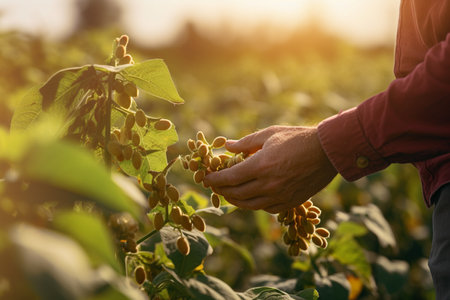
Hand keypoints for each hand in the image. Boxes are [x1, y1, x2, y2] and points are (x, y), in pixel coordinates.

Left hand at [203, 125, 336, 212]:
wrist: (328, 152)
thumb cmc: (298, 138)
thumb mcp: (270, 134)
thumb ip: (246, 142)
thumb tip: (227, 145)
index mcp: (261, 165)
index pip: (229, 178)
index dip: (214, 179)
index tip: (205, 178)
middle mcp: (268, 184)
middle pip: (235, 194)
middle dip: (220, 190)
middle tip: (213, 185)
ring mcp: (279, 196)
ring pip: (248, 205)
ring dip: (234, 200)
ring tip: (227, 193)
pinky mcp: (289, 203)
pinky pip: (264, 208)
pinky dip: (252, 204)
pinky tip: (249, 197)